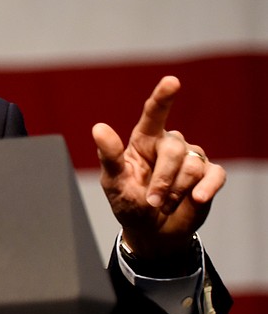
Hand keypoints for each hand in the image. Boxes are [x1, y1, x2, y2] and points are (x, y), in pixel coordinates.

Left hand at [92, 76, 225, 259]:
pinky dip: (206, 188)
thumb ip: (109, 155)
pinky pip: (214, 175)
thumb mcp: (113, 182)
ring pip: (192, 165)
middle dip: (163, 180)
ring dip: (177, 191)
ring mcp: (191, 159)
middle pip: (174, 150)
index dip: (163, 96)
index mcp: (144, 140)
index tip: (172, 82)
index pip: (154, 113)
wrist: (151, 230)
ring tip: (165, 204)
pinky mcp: (209, 176)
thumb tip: (98, 128)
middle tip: (152, 201)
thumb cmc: (128, 202)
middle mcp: (169, 144)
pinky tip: (197, 198)